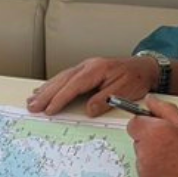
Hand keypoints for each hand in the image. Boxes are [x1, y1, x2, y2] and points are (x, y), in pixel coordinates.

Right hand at [27, 56, 158, 115]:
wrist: (145, 67)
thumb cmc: (136, 79)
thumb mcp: (124, 91)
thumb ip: (104, 100)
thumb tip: (88, 110)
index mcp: (96, 70)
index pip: (73, 86)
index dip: (59, 98)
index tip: (48, 109)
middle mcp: (88, 66)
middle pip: (62, 81)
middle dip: (46, 94)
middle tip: (32, 106)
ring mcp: (85, 66)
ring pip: (61, 77)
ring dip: (46, 89)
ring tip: (32, 99)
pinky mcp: (86, 70)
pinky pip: (65, 76)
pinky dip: (53, 84)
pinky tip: (45, 89)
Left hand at [127, 97, 177, 176]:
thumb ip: (164, 110)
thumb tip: (150, 100)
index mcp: (155, 135)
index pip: (134, 124)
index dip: (147, 125)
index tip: (157, 129)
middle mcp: (146, 156)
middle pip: (139, 143)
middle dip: (152, 143)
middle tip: (175, 147)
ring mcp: (146, 176)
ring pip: (143, 162)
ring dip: (154, 160)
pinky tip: (177, 176)